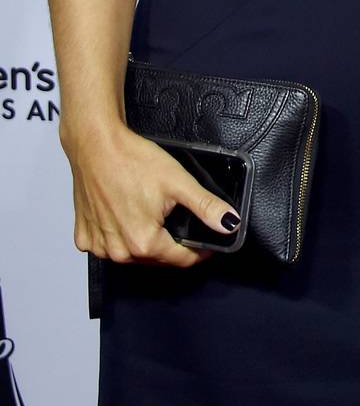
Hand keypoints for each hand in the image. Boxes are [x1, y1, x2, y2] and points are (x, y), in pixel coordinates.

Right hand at [63, 123, 239, 267]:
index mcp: (143, 242)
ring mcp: (99, 246)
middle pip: (157, 258)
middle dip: (173, 244)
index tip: (207, 245)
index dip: (200, 252)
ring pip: (133, 254)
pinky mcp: (84, 237)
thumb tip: (229, 223)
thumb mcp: (178, 181)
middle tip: (177, 220)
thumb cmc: (132, 160)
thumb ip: (206, 206)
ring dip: (146, 241)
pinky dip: (120, 235)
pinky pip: (110, 245)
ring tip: (151, 214)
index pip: (181, 260)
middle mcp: (118, 251)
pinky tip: (125, 215)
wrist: (96, 145)